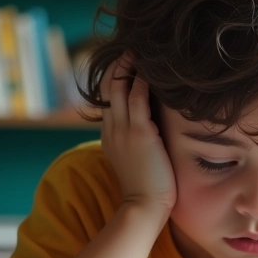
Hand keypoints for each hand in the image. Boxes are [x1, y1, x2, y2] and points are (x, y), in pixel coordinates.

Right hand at [100, 56, 176, 213]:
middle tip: (129, 49)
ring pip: (120, 89)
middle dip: (117, 67)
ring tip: (138, 51)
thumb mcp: (136, 161)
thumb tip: (150, 133)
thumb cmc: (147, 189)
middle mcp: (112, 130)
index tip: (124, 64)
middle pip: (109, 89)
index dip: (114, 79)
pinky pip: (138, 100)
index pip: (108, 100)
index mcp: (109, 136)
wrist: (144, 207)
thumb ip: (138, 143)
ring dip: (128, 68)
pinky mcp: (140, 134)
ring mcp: (123, 131)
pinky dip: (142, 82)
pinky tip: (149, 70)